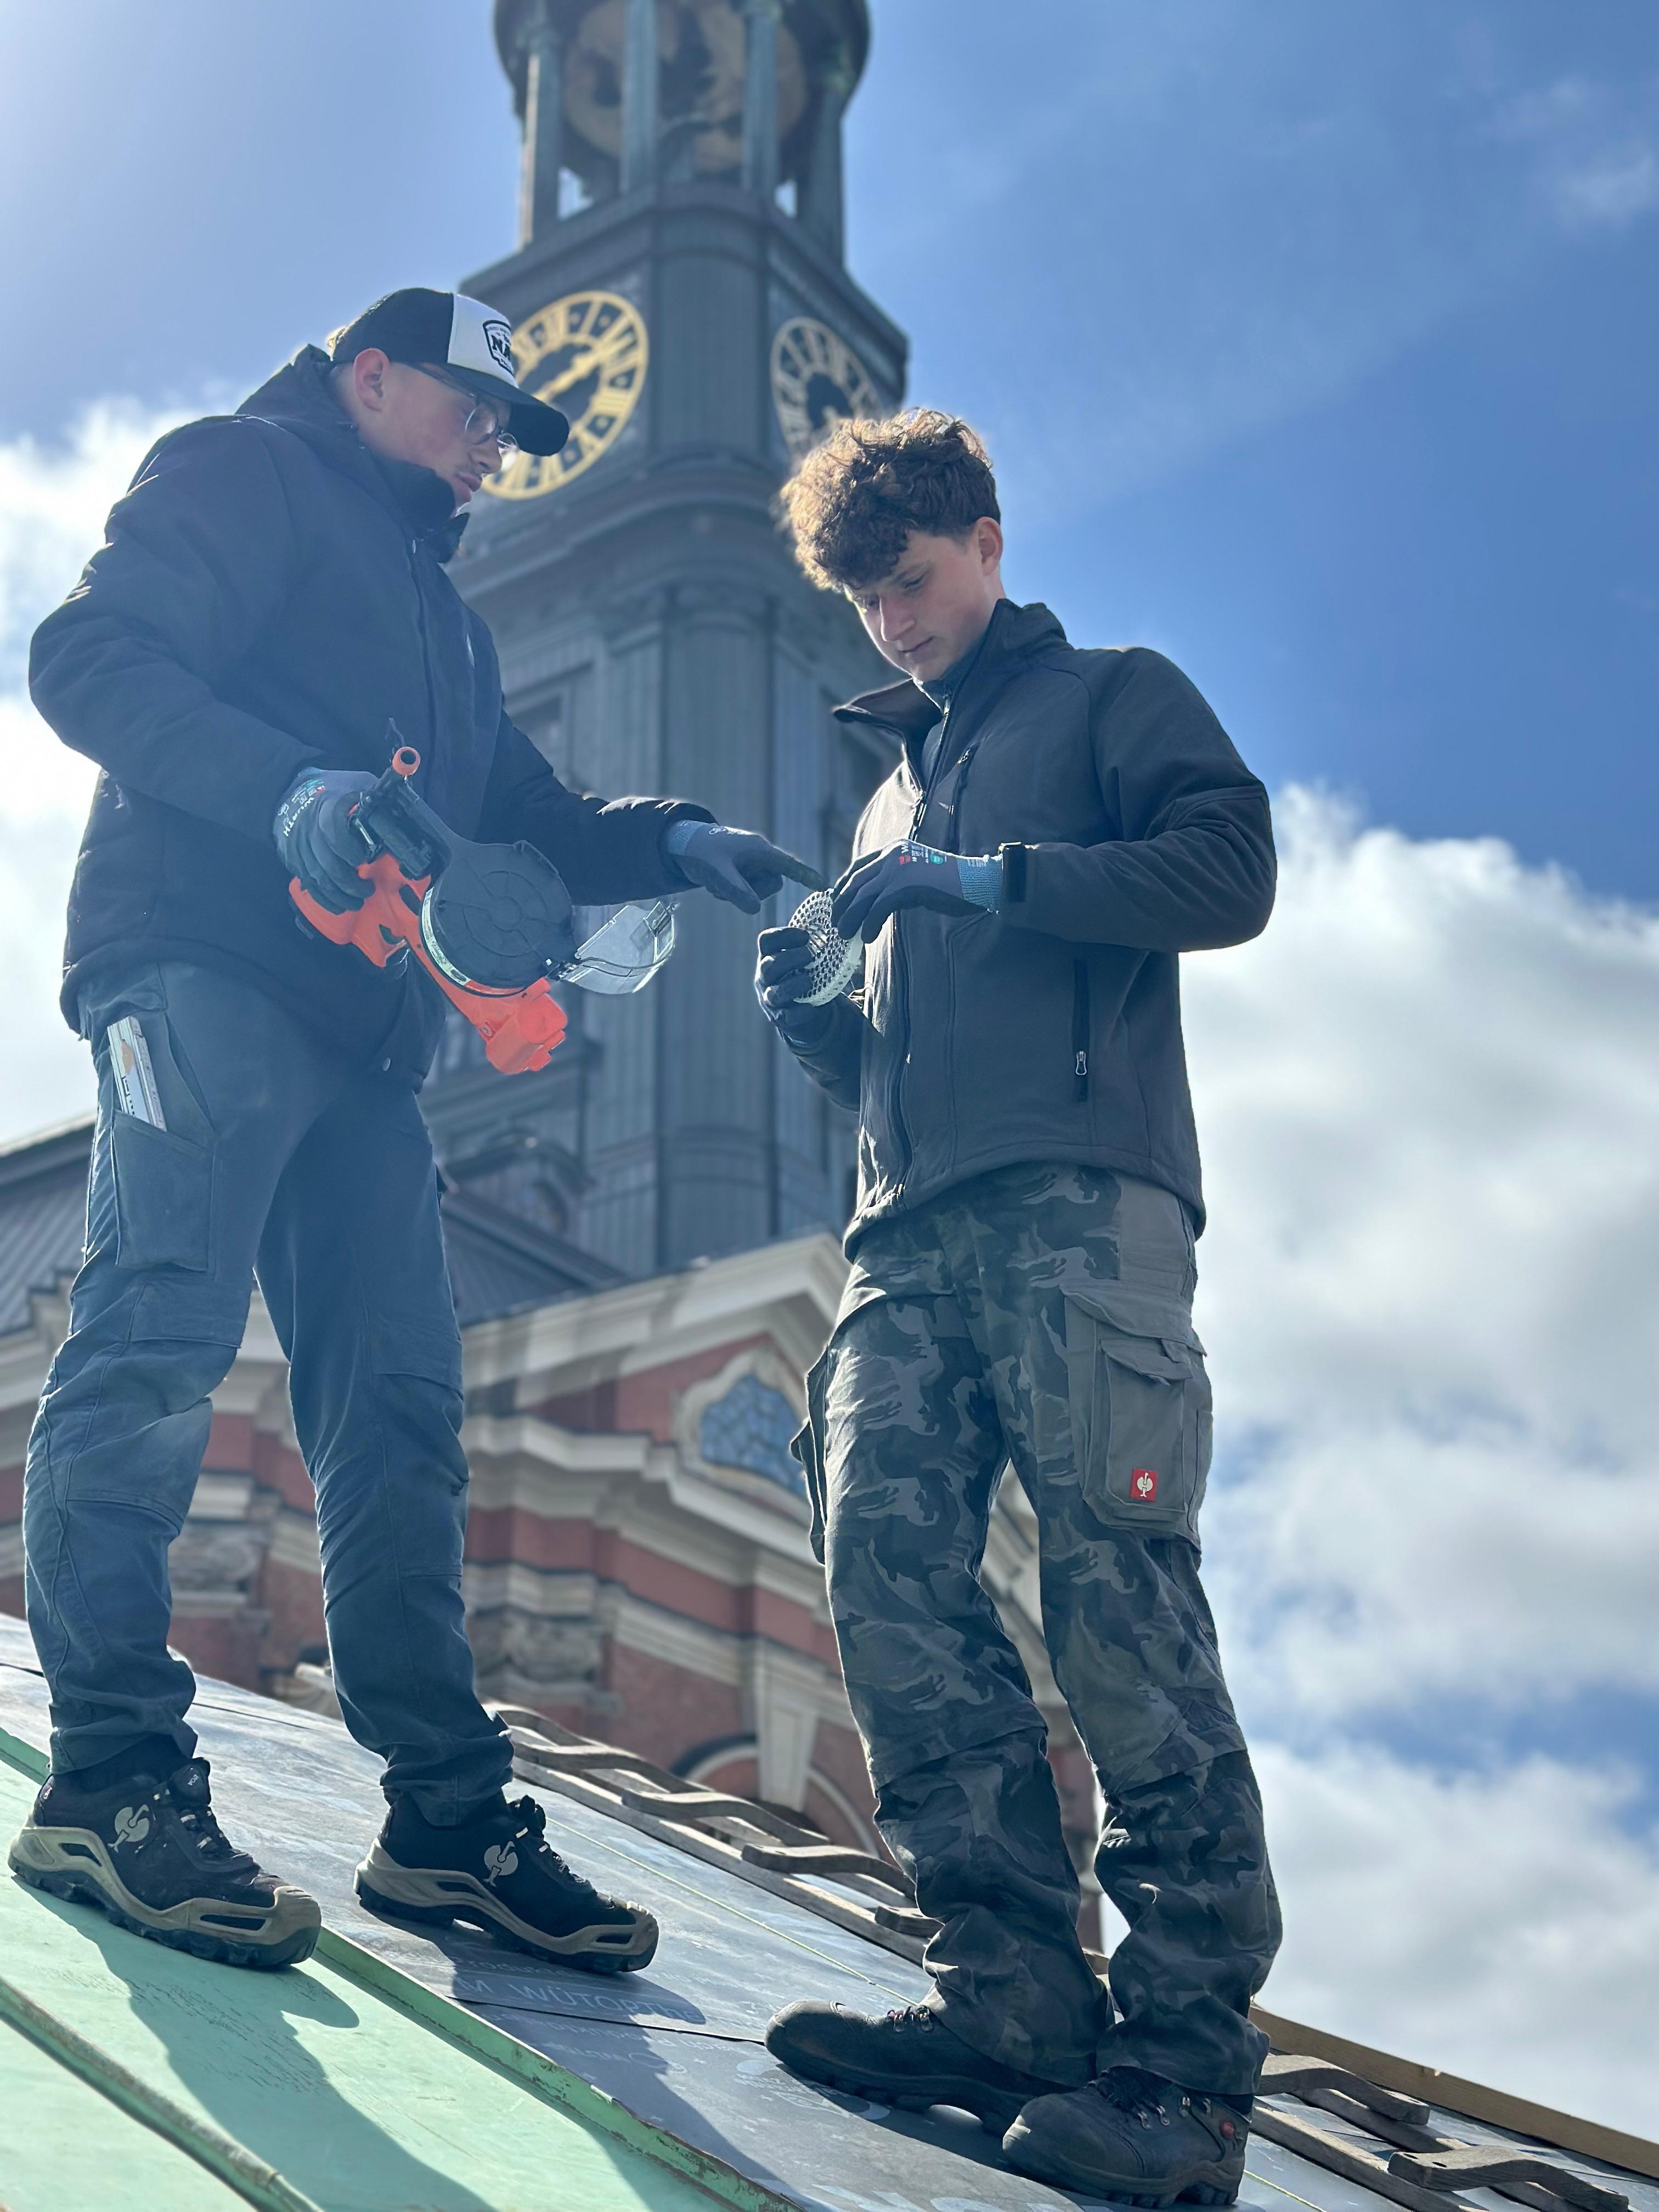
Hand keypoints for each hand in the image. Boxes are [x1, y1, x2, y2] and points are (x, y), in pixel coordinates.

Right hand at [273, 769, 377, 913]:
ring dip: (339, 895)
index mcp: (328, 805)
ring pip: (318, 877)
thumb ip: (377, 799)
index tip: (362, 859)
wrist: (301, 797)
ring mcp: (299, 845)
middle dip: (349, 881)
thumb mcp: (359, 785)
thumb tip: (402, 814)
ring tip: (358, 901)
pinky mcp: (294, 860)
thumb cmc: (339, 793)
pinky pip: (308, 884)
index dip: (346, 846)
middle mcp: (309, 826)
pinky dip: (325, 899)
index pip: (332, 825)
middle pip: (327, 861)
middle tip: (368, 890)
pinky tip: (340, 906)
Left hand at [663, 820, 824, 916]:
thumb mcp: (717, 872)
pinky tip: (714, 884)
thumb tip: (756, 910)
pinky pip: (746, 892)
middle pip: (772, 885)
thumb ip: (736, 890)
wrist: (681, 845)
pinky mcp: (741, 874)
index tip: (824, 887)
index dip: (807, 876)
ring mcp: (750, 866)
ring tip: (716, 884)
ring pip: (758, 891)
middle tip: (725, 887)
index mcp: (759, 850)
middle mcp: (759, 857)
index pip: (790, 865)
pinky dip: (730, 893)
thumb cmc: (700, 852)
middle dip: (751, 892)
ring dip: (738, 893)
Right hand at [754, 925, 833, 1040]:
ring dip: (793, 985)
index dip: (783, 935)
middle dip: (790, 958)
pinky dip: (801, 1011)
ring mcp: (771, 1000)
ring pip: (775, 992)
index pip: (766, 941)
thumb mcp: (804, 961)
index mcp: (769, 958)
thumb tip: (838, 926)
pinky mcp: (782, 1019)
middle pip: (769, 965)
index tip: (806, 936)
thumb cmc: (806, 977)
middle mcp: (765, 978)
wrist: (807, 1013)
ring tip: (809, 981)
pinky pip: (787, 1016)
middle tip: (810, 955)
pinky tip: (812, 1006)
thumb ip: (811, 946)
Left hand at [831, 841, 1001, 941]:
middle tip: (836, 924)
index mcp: (893, 849)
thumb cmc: (949, 885)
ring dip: (850, 917)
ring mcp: (898, 868)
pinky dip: (869, 924)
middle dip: (842, 905)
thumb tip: (873, 903)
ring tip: (845, 935)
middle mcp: (892, 854)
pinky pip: (878, 908)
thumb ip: (895, 882)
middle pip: (855, 882)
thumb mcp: (915, 876)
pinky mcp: (906, 885)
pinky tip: (868, 937)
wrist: (975, 883)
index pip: (857, 866)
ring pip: (862, 896)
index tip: (836, 903)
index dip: (843, 886)